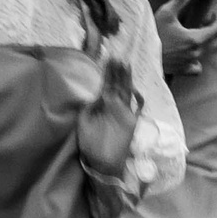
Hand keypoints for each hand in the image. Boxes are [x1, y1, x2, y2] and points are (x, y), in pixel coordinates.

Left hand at [79, 57, 140, 177]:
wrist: (101, 161)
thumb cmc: (90, 144)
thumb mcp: (83, 122)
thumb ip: (88, 107)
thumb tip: (93, 95)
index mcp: (102, 105)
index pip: (106, 84)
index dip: (107, 72)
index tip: (107, 58)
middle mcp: (113, 106)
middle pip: (116, 84)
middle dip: (117, 71)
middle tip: (117, 56)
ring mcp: (123, 112)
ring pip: (125, 90)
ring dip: (124, 78)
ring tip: (124, 63)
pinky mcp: (130, 120)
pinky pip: (132, 105)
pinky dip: (132, 94)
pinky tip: (130, 84)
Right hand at [156, 0, 216, 77]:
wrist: (140, 54)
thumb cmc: (153, 32)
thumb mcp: (166, 13)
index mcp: (194, 39)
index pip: (215, 30)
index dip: (216, 21)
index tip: (212, 15)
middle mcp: (195, 53)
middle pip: (209, 41)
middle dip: (207, 30)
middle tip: (199, 22)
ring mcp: (189, 63)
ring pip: (202, 53)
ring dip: (201, 44)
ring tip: (192, 38)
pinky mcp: (181, 71)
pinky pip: (196, 68)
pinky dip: (195, 62)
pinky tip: (188, 56)